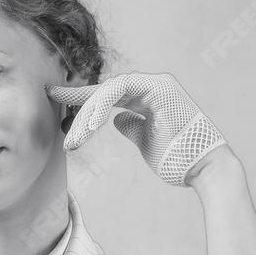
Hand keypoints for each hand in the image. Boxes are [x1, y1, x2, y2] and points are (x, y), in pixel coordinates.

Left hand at [47, 71, 229, 187]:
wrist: (205, 169)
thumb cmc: (178, 159)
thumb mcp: (147, 141)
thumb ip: (132, 126)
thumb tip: (117, 120)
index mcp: (149, 95)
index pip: (109, 93)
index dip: (82, 99)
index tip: (57, 103)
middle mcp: (153, 85)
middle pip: (106, 88)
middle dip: (77, 98)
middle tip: (51, 100)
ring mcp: (157, 85)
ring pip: (109, 89)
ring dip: (86, 114)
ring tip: (71, 138)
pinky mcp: (159, 91)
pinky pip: (120, 91)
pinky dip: (101, 107)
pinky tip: (87, 127)